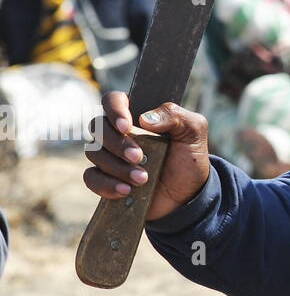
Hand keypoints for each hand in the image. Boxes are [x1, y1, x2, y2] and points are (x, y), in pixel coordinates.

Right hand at [83, 91, 210, 221]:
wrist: (187, 195)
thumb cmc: (189, 158)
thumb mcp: (193, 132)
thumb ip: (175, 116)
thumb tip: (145, 118)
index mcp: (138, 116)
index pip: (113, 100)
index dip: (114, 110)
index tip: (126, 126)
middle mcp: (120, 133)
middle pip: (98, 126)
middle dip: (118, 143)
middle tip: (139, 157)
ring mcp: (110, 155)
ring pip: (94, 152)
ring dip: (117, 167)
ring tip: (142, 179)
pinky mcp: (105, 178)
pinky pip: (91, 178)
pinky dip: (106, 184)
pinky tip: (126, 190)